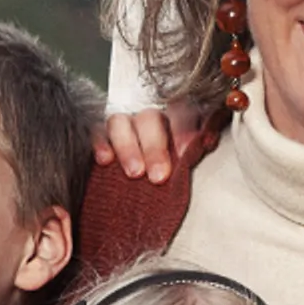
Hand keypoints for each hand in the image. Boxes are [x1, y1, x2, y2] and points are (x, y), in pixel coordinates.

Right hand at [93, 103, 210, 185]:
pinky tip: (105, 160)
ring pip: (120, 122)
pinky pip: (95, 132)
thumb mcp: (183, 167)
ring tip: (135, 173)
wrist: (129, 191)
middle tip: (160, 176)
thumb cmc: (163, 177)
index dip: (185, 129)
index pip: (181, 113)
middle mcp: (148, 120)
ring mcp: (122, 125)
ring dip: (128, 147)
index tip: (186, 150)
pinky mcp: (97, 134)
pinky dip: (100, 144)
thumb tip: (208, 142)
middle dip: (155, 148)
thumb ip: (191, 154)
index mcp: (175, 122)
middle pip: (150, 119)